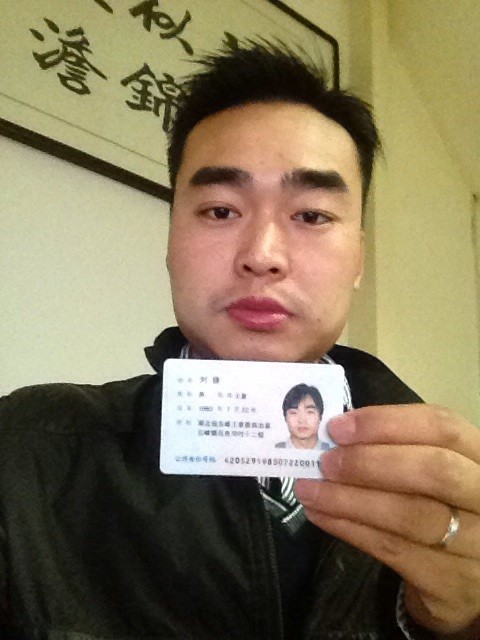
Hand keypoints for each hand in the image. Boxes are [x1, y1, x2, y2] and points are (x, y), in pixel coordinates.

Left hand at [295, 404, 479, 636]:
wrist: (469, 577)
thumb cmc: (444, 506)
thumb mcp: (434, 470)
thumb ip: (398, 448)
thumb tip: (336, 434)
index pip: (441, 427)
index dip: (386, 423)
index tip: (338, 427)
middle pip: (433, 470)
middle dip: (369, 462)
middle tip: (325, 462)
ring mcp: (478, 543)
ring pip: (410, 514)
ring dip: (349, 499)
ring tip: (309, 490)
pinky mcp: (453, 582)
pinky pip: (393, 549)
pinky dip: (350, 529)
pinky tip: (321, 516)